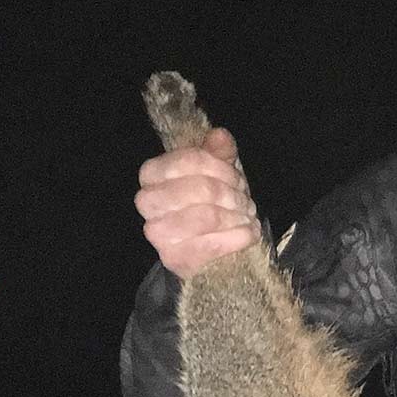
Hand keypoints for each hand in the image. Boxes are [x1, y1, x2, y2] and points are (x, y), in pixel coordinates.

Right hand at [134, 126, 259, 279]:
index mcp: (152, 174)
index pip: (188, 159)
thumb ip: (218, 153)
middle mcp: (148, 202)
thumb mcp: (216, 175)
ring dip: (237, 216)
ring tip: (248, 218)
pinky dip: (239, 237)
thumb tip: (220, 136)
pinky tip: (248, 233)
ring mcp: (158, 233)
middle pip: (200, 187)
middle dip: (231, 194)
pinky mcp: (175, 260)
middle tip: (246, 202)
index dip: (220, 167)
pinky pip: (214, 244)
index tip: (237, 178)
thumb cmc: (211, 207)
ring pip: (208, 215)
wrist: (208, 254)